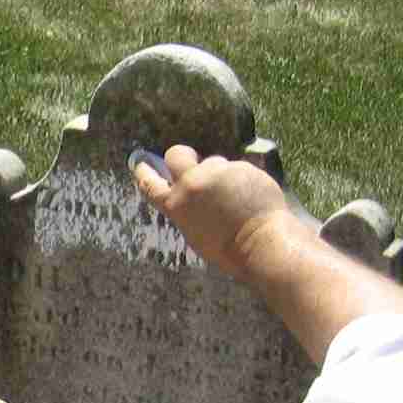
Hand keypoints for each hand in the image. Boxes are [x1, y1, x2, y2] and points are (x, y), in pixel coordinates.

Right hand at [131, 145, 296, 282]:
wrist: (260, 241)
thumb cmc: (228, 248)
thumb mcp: (194, 232)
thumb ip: (186, 209)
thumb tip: (187, 195)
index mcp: (176, 204)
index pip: (150, 183)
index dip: (144, 171)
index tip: (141, 162)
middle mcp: (191, 184)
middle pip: (177, 154)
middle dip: (182, 156)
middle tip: (194, 163)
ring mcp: (217, 172)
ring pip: (213, 162)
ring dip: (220, 174)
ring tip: (235, 196)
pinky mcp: (241, 167)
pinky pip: (238, 168)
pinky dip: (243, 179)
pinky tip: (251, 196)